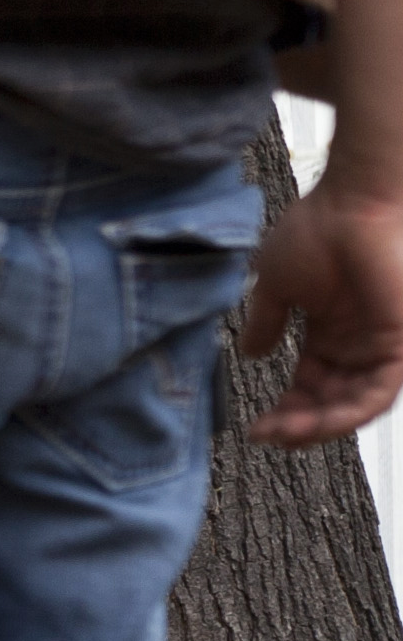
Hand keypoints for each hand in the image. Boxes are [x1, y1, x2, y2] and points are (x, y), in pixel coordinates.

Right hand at [245, 177, 402, 441]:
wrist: (353, 205)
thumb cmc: (316, 231)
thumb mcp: (275, 284)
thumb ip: (267, 322)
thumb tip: (251, 352)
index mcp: (330, 333)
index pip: (309, 385)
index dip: (284, 408)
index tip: (255, 426)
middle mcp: (357, 346)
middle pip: (331, 402)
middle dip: (299, 424)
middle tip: (268, 435)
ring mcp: (380, 348)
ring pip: (355, 406)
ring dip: (321, 425)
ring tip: (287, 434)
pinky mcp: (399, 347)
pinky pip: (378, 394)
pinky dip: (349, 412)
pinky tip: (318, 421)